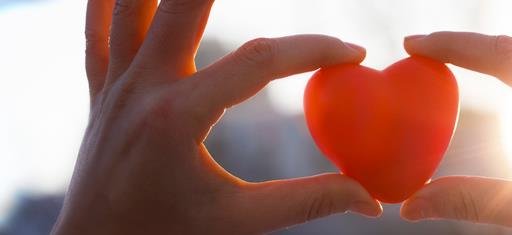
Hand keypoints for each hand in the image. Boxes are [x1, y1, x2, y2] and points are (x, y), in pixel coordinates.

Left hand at [53, 1, 380, 233]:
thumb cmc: (169, 234)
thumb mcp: (240, 220)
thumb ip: (308, 203)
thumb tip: (371, 198)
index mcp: (179, 117)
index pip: (260, 62)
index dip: (313, 51)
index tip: (354, 54)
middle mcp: (143, 87)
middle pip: (184, 3)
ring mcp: (116, 83)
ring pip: (131, 5)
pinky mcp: (101, 89)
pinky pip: (98, 30)